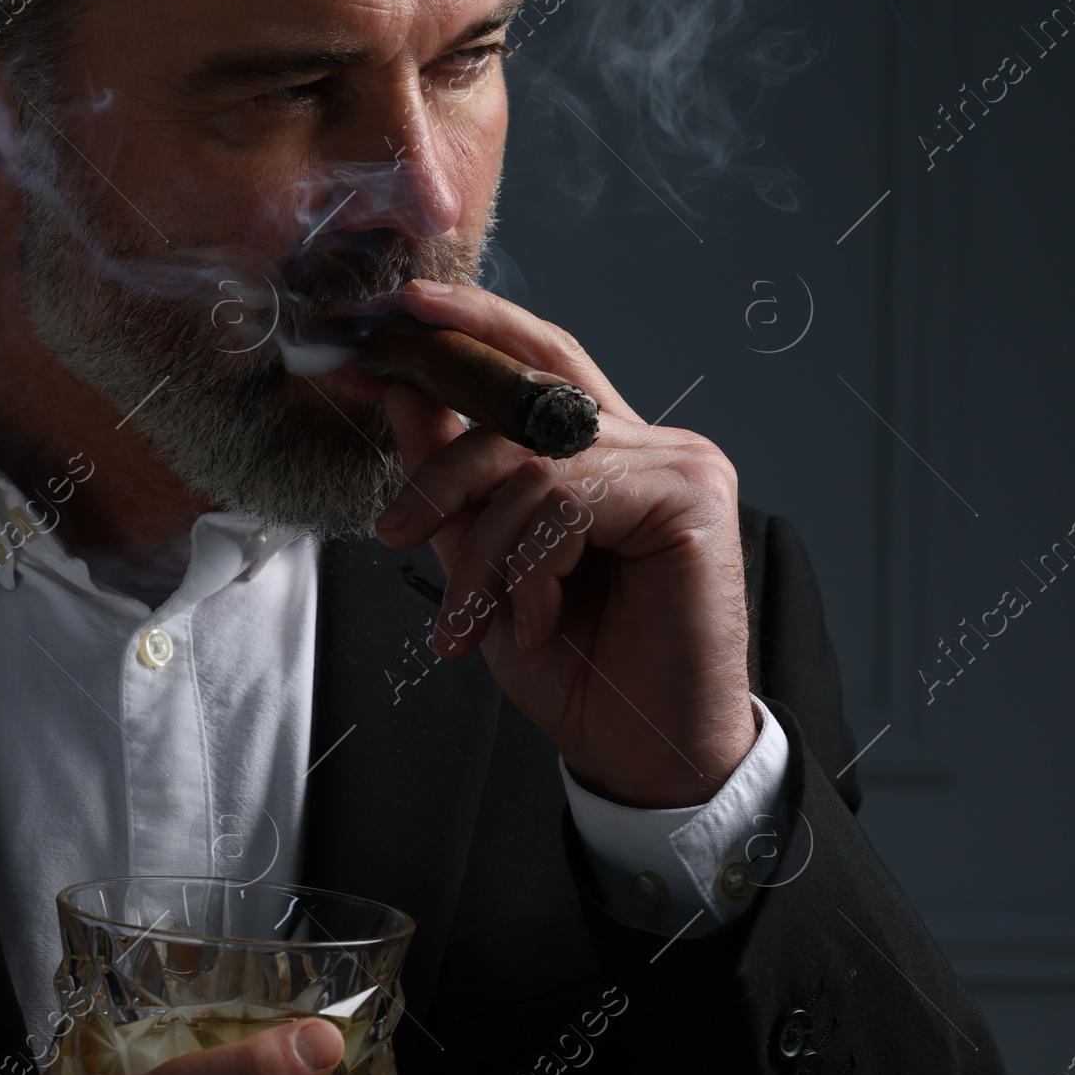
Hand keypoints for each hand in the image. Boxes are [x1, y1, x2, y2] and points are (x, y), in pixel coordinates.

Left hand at [372, 281, 756, 809]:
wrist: (642, 752)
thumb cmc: (577, 668)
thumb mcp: (484, 564)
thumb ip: (450, 479)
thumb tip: (401, 389)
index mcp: (603, 451)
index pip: (536, 359)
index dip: (467, 324)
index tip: (382, 322)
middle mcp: (646, 443)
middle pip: (523, 399)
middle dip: (443, 463)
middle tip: (395, 529)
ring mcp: (677, 463)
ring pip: (534, 462)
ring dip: (483, 550)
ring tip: (472, 620)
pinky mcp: (693, 495)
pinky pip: (571, 498)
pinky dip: (530, 565)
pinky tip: (533, 621)